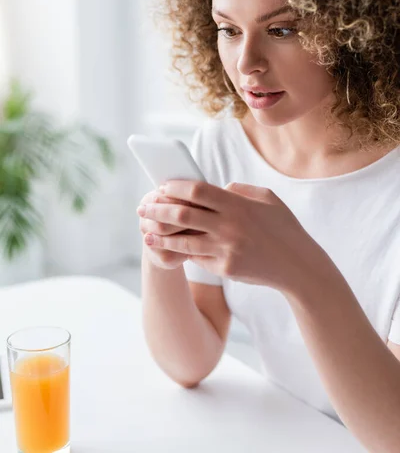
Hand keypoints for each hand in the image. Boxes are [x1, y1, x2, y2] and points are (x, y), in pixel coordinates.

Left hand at [137, 180, 331, 297]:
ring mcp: (226, 249)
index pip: (197, 190)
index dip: (175, 187)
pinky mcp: (225, 268)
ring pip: (183, 241)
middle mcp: (229, 226)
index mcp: (238, 204)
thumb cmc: (283, 227)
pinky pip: (197, 257)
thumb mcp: (267, 198)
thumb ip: (238, 190)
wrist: (298, 266)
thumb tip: (214, 188)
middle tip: (143, 208)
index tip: (162, 187)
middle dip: (158, 210)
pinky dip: (181, 251)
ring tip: (146, 233)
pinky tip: (167, 247)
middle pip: (182, 215)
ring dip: (160, 236)